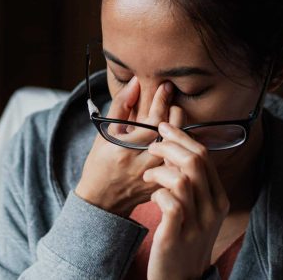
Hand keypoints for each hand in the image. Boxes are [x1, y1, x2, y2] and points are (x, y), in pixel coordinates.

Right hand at [75, 78, 181, 216]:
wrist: (101, 201)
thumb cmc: (100, 163)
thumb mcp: (105, 134)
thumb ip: (121, 107)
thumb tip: (136, 82)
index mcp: (123, 150)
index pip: (151, 121)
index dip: (161, 101)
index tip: (166, 87)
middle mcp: (140, 165)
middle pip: (170, 136)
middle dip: (177, 114)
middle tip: (175, 102)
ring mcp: (153, 178)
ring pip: (178, 150)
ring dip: (181, 131)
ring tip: (178, 119)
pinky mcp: (162, 186)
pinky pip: (179, 164)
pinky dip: (182, 149)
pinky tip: (181, 140)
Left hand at [144, 122, 229, 279]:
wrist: (182, 278)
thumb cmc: (185, 238)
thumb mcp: (199, 211)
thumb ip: (195, 184)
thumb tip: (178, 151)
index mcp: (219, 198)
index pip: (204, 156)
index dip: (183, 137)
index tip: (165, 128)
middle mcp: (213, 208)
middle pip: (195, 161)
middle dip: (170, 145)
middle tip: (152, 146)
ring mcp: (197, 222)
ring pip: (182, 178)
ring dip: (159, 170)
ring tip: (147, 176)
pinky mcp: (177, 235)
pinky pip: (169, 202)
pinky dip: (157, 193)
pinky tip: (151, 196)